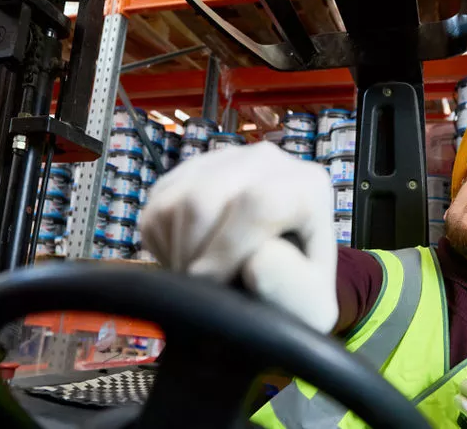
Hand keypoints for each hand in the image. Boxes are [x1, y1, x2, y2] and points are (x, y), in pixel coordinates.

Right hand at [140, 142, 337, 332]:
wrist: (273, 281)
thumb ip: (291, 288)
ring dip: (178, 250)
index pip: (258, 203)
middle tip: (204, 287)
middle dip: (195, 253)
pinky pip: (158, 203)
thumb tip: (257, 261)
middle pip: (206, 198)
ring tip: (201, 274)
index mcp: (307, 186)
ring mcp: (225, 159)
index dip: (228, 248)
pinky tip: (192, 257)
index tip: (213, 283)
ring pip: (177, 200)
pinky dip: (163, 242)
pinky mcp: (190, 170)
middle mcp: (268, 160)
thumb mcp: (308, 307)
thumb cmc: (294, 292)